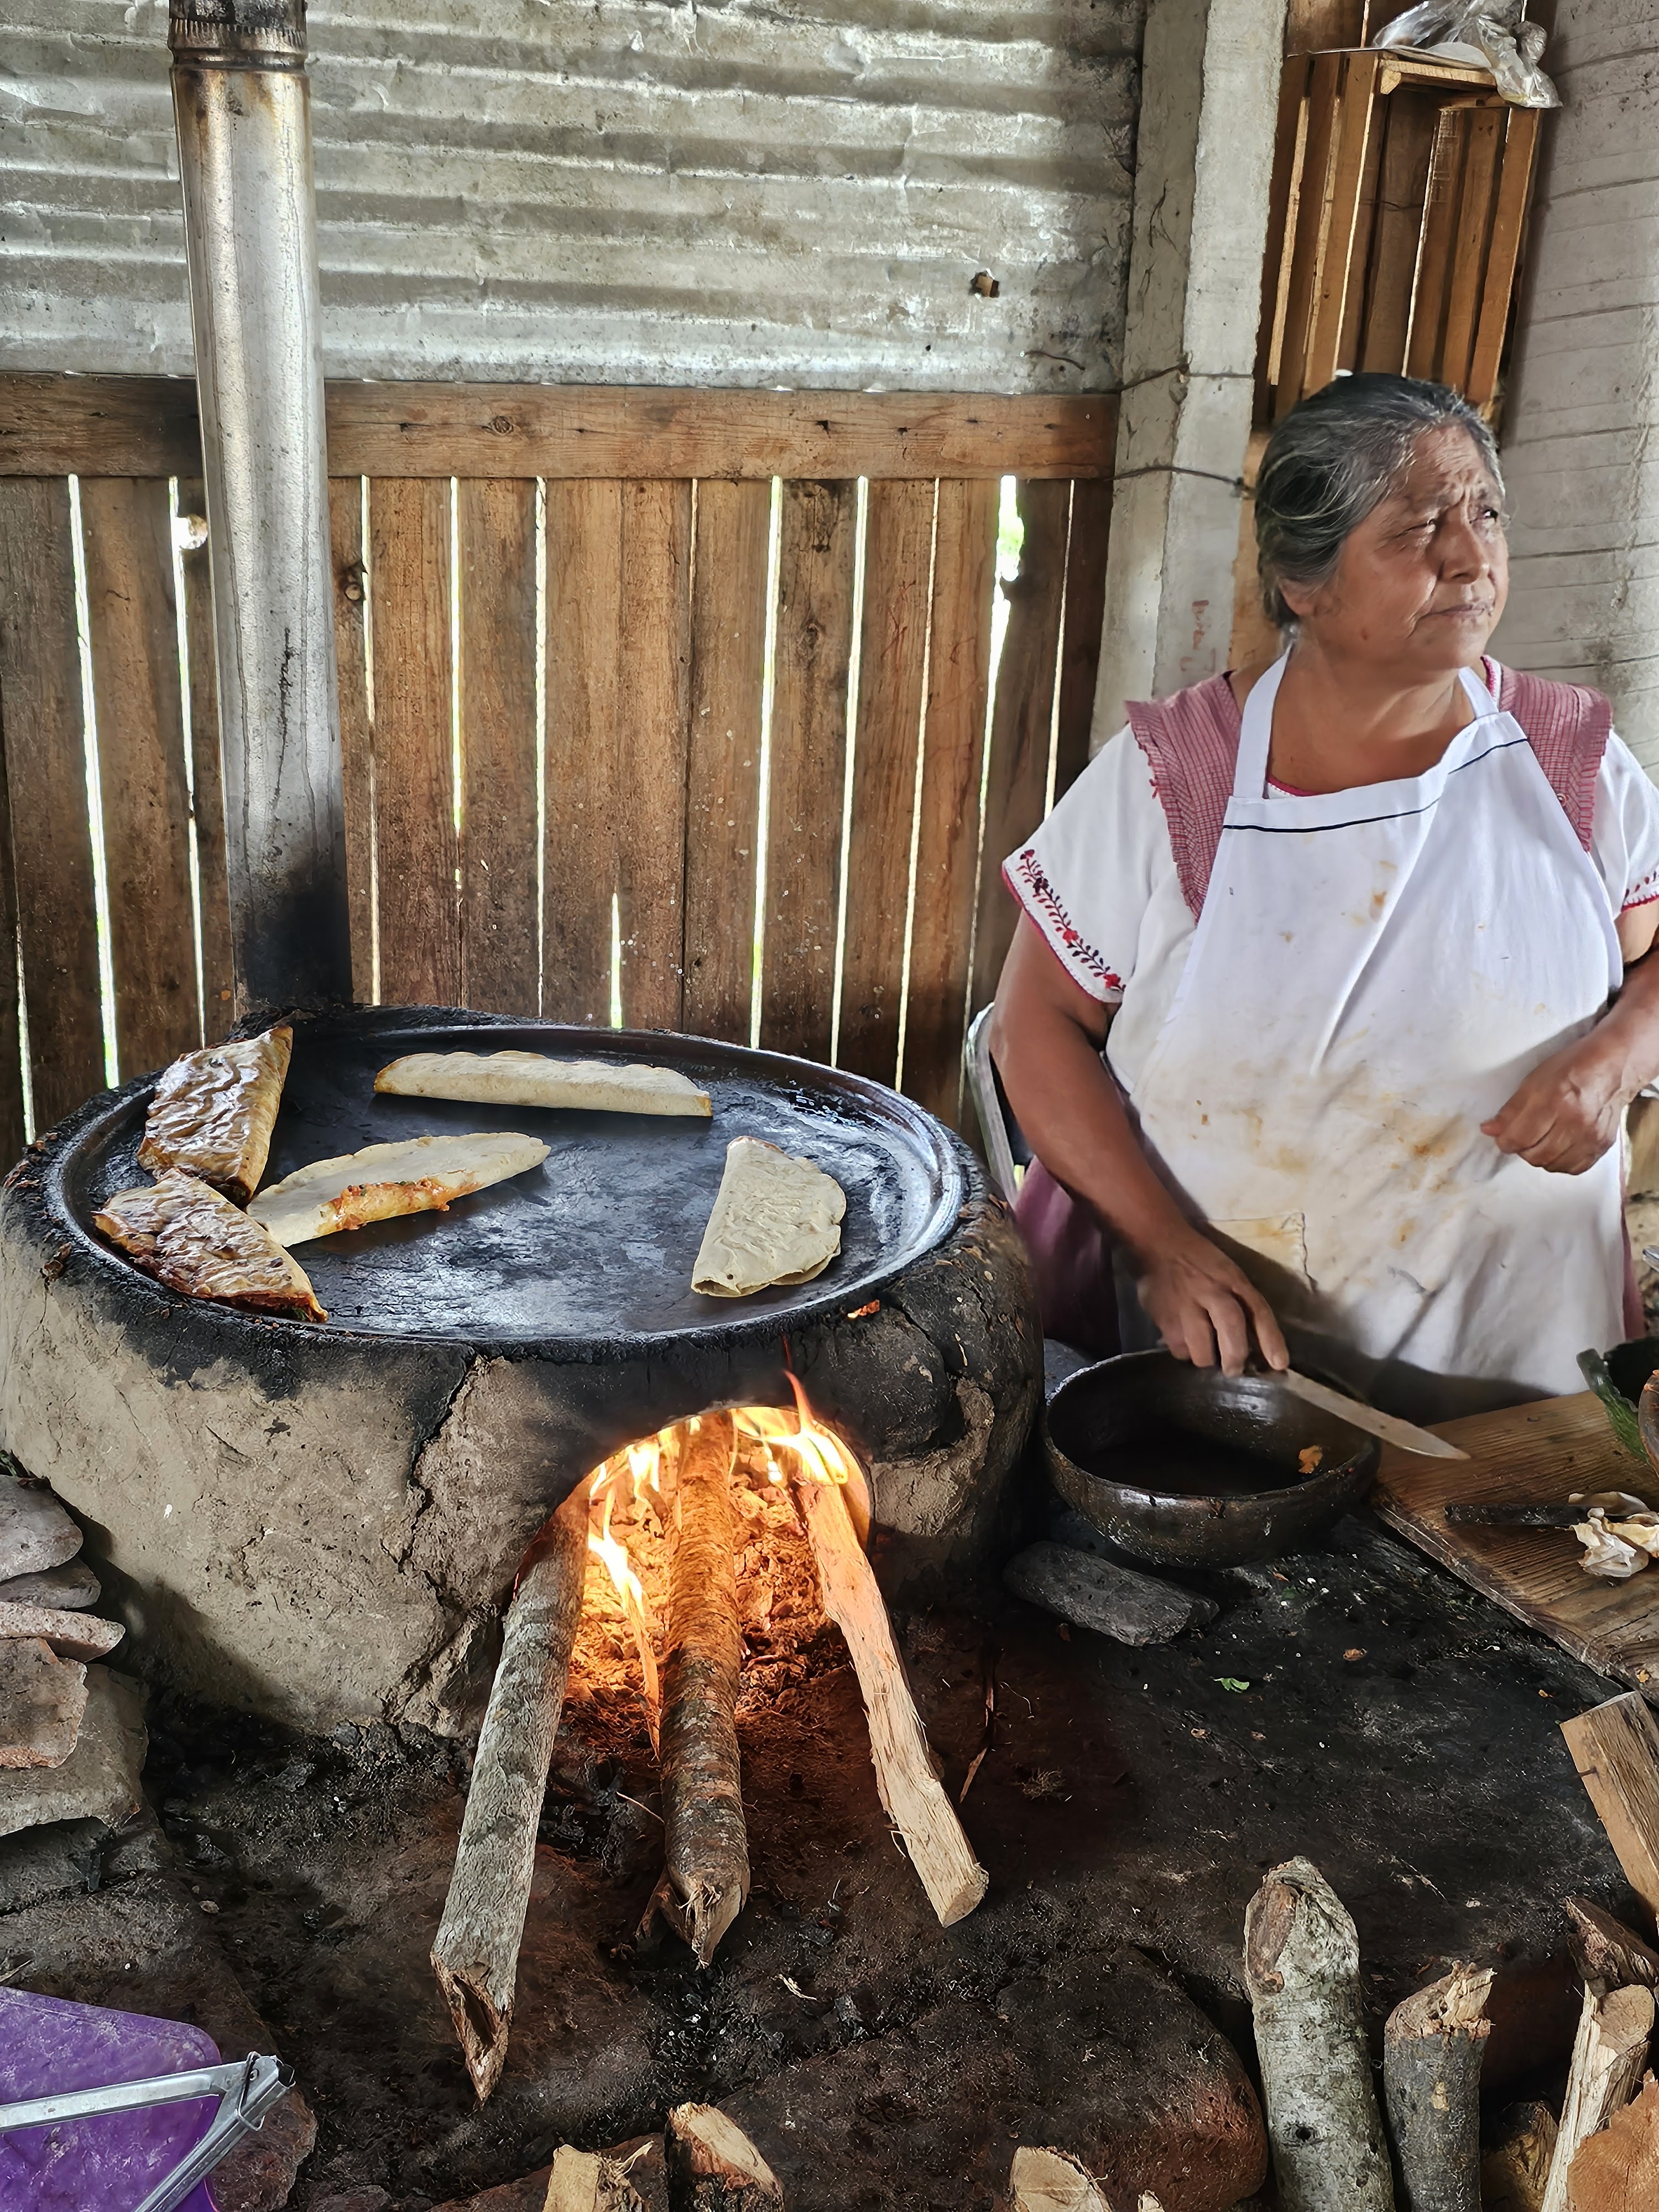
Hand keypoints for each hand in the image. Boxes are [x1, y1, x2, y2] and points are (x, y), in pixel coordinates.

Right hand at [1130, 1224, 1289, 1378]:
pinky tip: (1184, 1339)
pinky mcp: (1164, 1319)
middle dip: (1235, 1357)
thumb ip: (1239, 1301)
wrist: (1157, 1244)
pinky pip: (1179, 1349)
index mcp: (1232, 1279)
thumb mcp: (1226, 1272)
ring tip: (1204, 1352)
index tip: (1280, 1364)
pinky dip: (1185, 1351)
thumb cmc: (1198, 1260)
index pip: (1257, 1311)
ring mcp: (1185, 1306)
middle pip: (1231, 1328)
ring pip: (1202, 1351)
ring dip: (1205, 1358)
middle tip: (1233, 1369)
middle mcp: (1211, 1291)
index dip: (1271, 1340)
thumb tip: (1254, 1343)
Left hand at [1482, 1037, 1631, 1175]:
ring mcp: (1591, 1137)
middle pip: (1535, 1155)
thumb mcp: (1534, 1081)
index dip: (1505, 1141)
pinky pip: (1574, 1168)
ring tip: (1540, 1140)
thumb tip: (1488, 1130)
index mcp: (1555, 1100)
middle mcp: (1575, 1122)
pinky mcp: (1603, 1145)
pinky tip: (1558, 1148)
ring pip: (1553, 1164)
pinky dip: (1560, 1162)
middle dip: (1521, 1149)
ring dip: (1539, 1156)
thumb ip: (1511, 1109)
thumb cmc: (1569, 1068)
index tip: (1503, 1137)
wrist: (1613, 1067)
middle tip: (1523, 1136)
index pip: (1520, 1138)